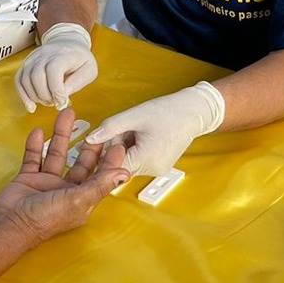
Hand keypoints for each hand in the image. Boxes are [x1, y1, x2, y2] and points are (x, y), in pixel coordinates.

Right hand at [0, 108, 129, 243]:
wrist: (9, 224)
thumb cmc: (43, 219)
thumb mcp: (77, 201)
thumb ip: (99, 185)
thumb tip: (123, 174)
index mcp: (81, 199)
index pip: (100, 176)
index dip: (109, 161)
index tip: (117, 143)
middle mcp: (66, 191)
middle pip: (81, 164)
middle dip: (88, 145)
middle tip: (95, 128)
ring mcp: (47, 184)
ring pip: (57, 155)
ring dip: (61, 135)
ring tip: (66, 116)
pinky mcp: (28, 179)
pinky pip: (34, 158)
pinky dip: (36, 145)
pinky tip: (39, 132)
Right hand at [14, 23, 97, 112]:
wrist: (67, 42)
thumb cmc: (80, 59)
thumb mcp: (90, 69)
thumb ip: (78, 82)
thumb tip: (63, 94)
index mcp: (63, 54)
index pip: (54, 70)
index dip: (56, 89)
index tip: (62, 102)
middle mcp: (45, 54)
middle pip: (37, 76)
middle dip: (45, 95)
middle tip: (55, 102)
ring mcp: (33, 58)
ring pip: (25, 79)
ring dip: (35, 96)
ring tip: (47, 102)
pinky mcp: (26, 63)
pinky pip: (18, 79)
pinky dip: (22, 94)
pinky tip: (30, 105)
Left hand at [85, 81, 224, 177]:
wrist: (194, 112)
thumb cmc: (168, 111)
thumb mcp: (133, 116)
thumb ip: (109, 128)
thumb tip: (90, 140)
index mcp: (145, 160)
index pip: (112, 164)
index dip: (105, 149)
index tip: (104, 136)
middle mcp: (152, 170)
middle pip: (120, 162)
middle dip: (118, 145)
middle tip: (127, 128)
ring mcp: (157, 170)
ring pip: (129, 160)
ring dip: (127, 146)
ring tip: (139, 130)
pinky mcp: (159, 165)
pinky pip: (139, 159)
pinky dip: (137, 147)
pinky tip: (145, 135)